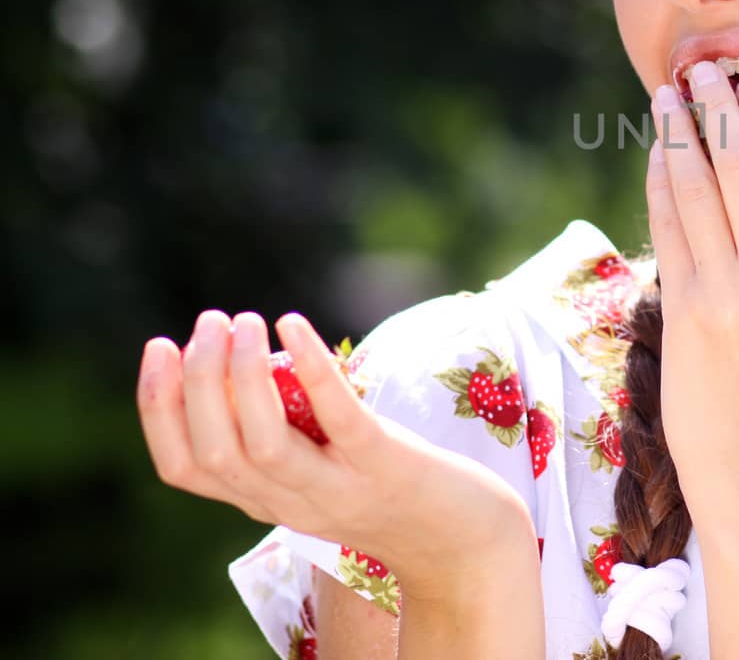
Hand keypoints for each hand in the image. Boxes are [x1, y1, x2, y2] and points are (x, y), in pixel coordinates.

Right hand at [136, 309, 537, 599]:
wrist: (460, 535)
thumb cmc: (382, 484)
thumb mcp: (315, 466)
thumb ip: (276, 431)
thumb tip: (239, 358)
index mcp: (263, 499)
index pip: (183, 466)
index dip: (159, 407)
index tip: (160, 347)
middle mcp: (289, 502)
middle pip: (214, 450)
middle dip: (198, 380)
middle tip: (211, 320)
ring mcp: (337, 487)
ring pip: (263, 443)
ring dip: (242, 375)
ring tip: (242, 320)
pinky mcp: (384, 464)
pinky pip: (339, 418)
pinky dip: (310, 369)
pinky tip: (293, 325)